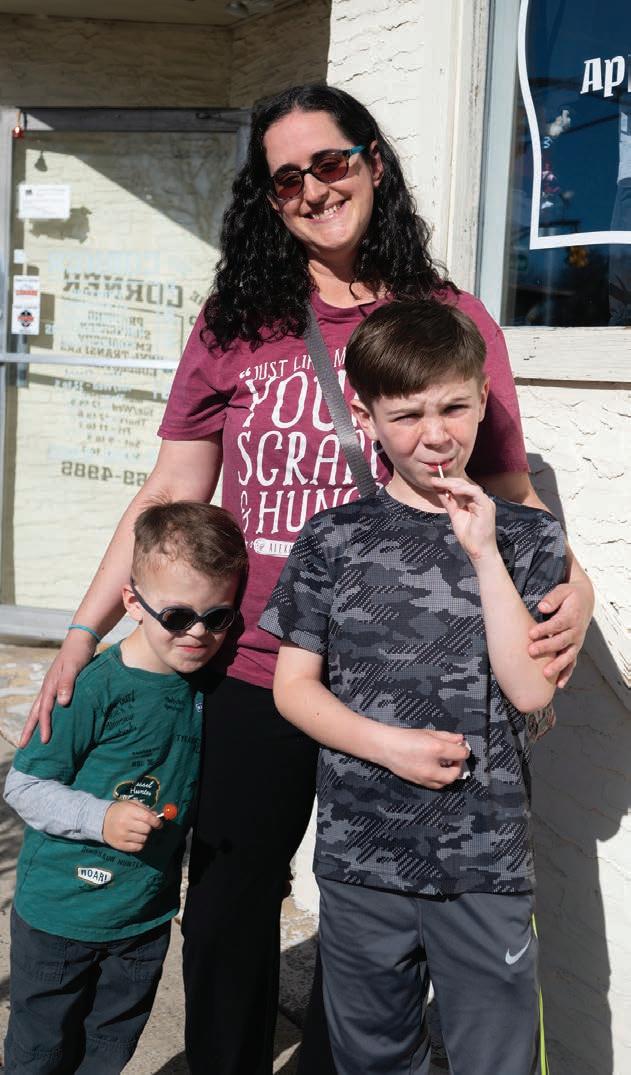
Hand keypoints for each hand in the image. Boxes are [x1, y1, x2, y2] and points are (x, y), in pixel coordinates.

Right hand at [19, 629, 96, 747]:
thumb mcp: (74, 667)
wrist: (81, 639)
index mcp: (50, 685)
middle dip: (29, 729)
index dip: (44, 726)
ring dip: (35, 723)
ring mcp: (52, 685)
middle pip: (36, 712)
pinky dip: (46, 714)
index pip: (45, 710)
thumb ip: (67, 684)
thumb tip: (61, 704)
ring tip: (31, 737)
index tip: (43, 742)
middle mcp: (48, 687)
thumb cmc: (78, 653)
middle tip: (23, 746)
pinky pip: (49, 703)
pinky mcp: (59, 684)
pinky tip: (50, 720)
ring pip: (40, 708)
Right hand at [103, 801, 162, 851]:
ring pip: (143, 839)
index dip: (156, 822)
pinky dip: (139, 844)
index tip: (159, 824)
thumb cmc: (119, 810)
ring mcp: (122, 835)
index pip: (147, 818)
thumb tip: (156, 816)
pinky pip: (137, 847)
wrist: (100, 820)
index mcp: (129, 811)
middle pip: (146, 829)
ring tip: (138, 832)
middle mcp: (125, 823)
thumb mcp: (131, 804)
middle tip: (145, 826)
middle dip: (149, 828)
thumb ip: (145, 809)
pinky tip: (135, 838)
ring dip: (144, 836)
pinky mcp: (120, 845)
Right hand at [381, 727, 470, 789]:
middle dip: (458, 766)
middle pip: (454, 774)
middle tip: (455, 757)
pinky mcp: (418, 782)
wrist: (385, 746)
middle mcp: (432, 767)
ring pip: (444, 783)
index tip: (462, 747)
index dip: (464, 749)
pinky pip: (435, 785)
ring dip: (449, 774)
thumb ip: (447, 736)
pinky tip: (436, 769)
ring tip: (446, 763)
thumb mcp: (428, 733)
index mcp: (436, 750)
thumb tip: (460, 739)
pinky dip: (439, 778)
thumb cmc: (405, 738)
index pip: (460, 754)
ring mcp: (424, 778)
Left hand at [432, 477, 496, 561]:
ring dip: (453, 484)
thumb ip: (449, 502)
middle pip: (464, 485)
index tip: (434, 481)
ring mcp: (485, 502)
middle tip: (434, 480)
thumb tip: (439, 490)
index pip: (461, 487)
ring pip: (469, 486)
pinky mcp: (487, 507)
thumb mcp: (455, 515)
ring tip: (440, 483)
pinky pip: (476, 493)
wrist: (478, 551)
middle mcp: (480, 500)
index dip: (447, 483)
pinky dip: (464, 490)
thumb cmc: (469, 537)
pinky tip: (453, 491)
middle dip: (448, 481)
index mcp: (474, 501)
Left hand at [528, 580, 592, 687]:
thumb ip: (552, 598)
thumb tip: (542, 607)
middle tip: (531, 651)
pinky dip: (566, 674)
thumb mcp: (563, 590)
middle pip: (561, 641)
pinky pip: (572, 663)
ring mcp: (576, 642)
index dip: (545, 629)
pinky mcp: (574, 649)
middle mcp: (576, 631)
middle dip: (546, 647)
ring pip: (568, 656)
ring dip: (557, 665)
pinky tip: (558, 685)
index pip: (557, 624)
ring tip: (546, 673)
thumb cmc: (570, 596)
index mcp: (572, 617)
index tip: (531, 633)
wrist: (585, 601)